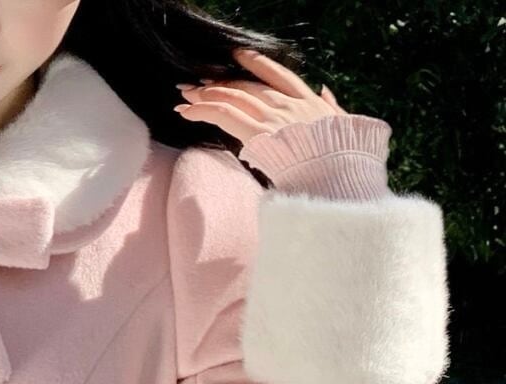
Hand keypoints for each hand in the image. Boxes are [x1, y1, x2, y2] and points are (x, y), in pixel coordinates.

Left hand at [174, 48, 348, 148]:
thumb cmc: (345, 162)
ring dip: (206, 95)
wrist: (339, 177)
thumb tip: (325, 93)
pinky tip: (185, 110)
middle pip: (248, 86)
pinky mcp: (258, 134)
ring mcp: (272, 118)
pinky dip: (202, 110)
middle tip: (200, 82)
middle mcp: (288, 105)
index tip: (237, 57)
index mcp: (309, 103)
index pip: (278, 75)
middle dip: (222, 83)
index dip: (256, 64)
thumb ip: (333, 108)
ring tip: (187, 94)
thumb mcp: (347, 128)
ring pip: (233, 96)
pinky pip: (224, 114)